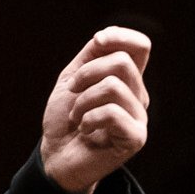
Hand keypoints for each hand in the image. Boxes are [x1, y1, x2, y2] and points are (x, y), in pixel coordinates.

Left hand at [40, 26, 151, 193]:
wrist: (54, 157)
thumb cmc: (64, 120)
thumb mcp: (71, 80)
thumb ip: (90, 56)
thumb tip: (105, 36)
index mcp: (126, 80)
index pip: (140, 46)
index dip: (120, 36)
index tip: (97, 41)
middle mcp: (138, 96)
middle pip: (122, 62)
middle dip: (86, 73)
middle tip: (72, 92)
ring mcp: (139, 117)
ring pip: (113, 86)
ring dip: (82, 100)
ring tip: (76, 116)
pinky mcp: (136, 138)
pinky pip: (112, 113)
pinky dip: (88, 119)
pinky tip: (84, 130)